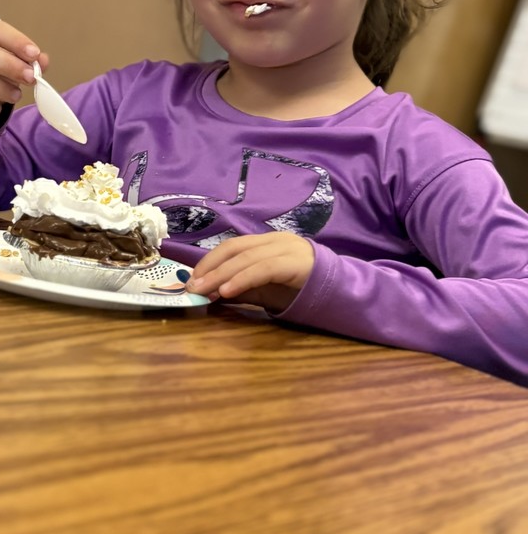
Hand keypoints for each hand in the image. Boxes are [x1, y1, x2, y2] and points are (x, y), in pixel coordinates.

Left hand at [185, 232, 314, 311]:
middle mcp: (275, 240)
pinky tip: (226, 291)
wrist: (342, 293)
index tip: (192, 279)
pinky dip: (241, 279)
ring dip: (220, 275)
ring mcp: (287, 249)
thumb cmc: (302, 291)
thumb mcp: (266, 291)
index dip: (209, 261)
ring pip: (246, 258)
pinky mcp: (296, 263)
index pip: (232, 246)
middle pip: (235, 248)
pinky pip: (263, 269)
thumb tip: (212, 293)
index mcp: (267, 242)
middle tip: (192, 286)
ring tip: (204, 290)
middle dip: (210, 267)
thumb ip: (243, 289)